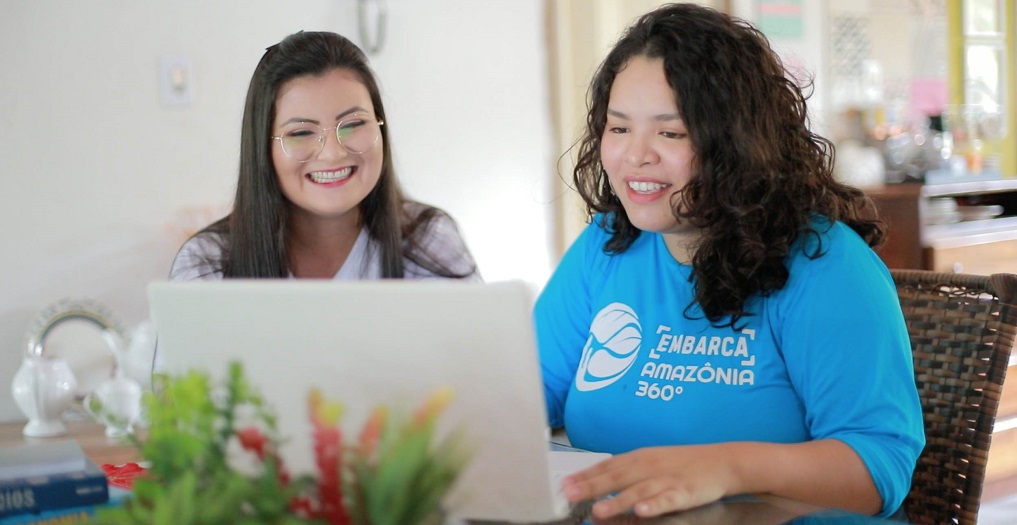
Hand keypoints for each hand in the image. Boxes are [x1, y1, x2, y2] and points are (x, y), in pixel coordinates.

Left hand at [561, 445, 736, 518]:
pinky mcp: (685, 491)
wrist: (721, 461)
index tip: (564, 484)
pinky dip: (654, 504)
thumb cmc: (682, 463)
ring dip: (617, 500)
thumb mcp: (651, 461)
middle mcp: (649, 465)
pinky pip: (668, 499)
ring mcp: (666, 478)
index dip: (584, 475)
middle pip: (616, 476)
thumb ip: (626, 472)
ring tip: (598, 510)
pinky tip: (642, 511)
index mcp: (638, 457)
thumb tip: (597, 483)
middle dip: (591, 486)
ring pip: (638, 490)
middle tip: (570, 494)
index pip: (606, 465)